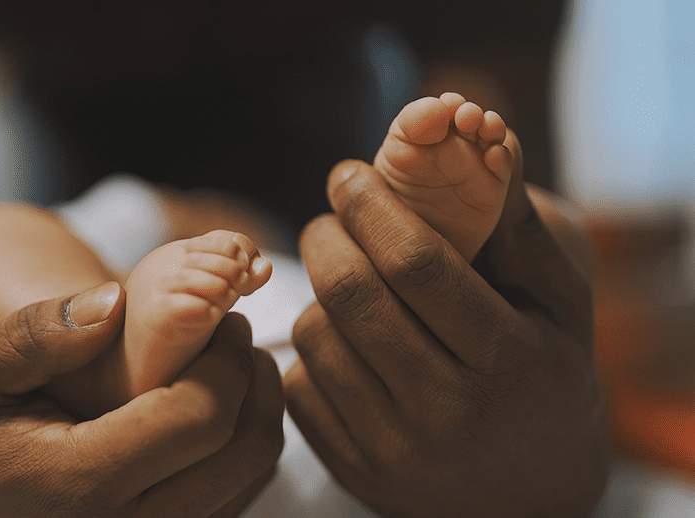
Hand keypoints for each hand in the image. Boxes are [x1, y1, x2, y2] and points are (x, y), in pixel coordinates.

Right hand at [0, 282, 283, 517]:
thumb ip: (30, 334)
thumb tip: (113, 302)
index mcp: (81, 486)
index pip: (200, 418)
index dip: (226, 358)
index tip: (221, 317)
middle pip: (246, 449)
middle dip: (252, 376)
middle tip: (232, 332)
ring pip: (255, 472)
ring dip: (258, 406)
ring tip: (227, 362)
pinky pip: (246, 488)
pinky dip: (246, 438)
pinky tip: (216, 400)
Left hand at [284, 131, 608, 516]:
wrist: (530, 493)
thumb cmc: (546, 377)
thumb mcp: (557, 304)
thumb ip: (519, 225)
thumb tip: (488, 136)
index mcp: (506, 358)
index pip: (415, 262)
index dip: (369, 204)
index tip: (348, 174)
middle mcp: (448, 410)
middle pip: (351, 294)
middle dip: (326, 234)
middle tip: (331, 215)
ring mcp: (396, 449)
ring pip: (315, 337)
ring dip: (317, 291)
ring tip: (346, 281)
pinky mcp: (355, 468)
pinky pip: (297, 387)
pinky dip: (309, 350)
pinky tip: (341, 337)